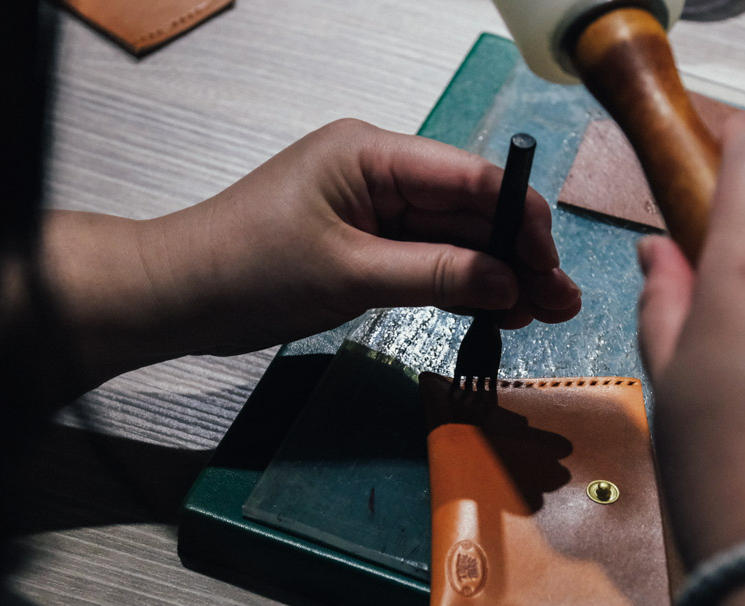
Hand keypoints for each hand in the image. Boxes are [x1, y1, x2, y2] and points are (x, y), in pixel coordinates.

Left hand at [38, 120, 580, 387]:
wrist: (182, 296)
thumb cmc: (251, 269)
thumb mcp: (350, 273)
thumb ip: (437, 273)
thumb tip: (509, 282)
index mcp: (374, 154)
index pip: (468, 176)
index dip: (520, 217)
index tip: (552, 262)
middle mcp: (382, 173)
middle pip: (470, 210)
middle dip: (518, 255)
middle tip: (563, 301)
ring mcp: (377, 211)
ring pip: (455, 239)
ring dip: (498, 275)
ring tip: (545, 313)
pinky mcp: (369, 245)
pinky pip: (430, 260)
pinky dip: (462, 286)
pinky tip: (500, 309)